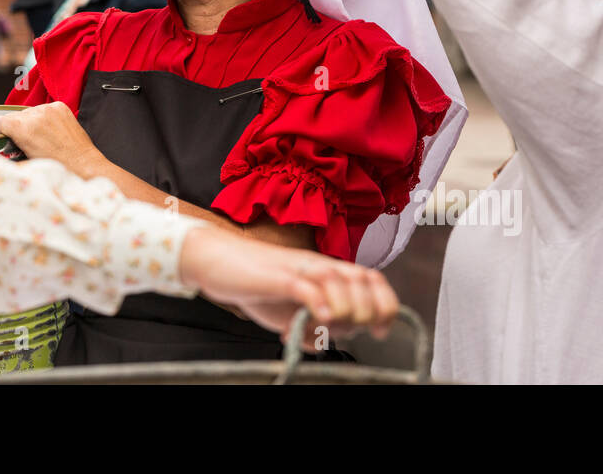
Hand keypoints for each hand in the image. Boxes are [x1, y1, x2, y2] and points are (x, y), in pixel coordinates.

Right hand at [0, 101, 106, 177]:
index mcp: (24, 129)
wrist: (82, 163)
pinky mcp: (60, 107)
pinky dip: (45, 117)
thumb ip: (11, 148)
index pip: (1, 121)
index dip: (3, 132)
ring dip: (32, 122)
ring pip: (29, 111)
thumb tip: (3, 146)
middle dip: (18, 128)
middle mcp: (37, 115)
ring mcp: (50, 109)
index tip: (8, 138)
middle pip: (15, 116)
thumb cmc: (58, 166)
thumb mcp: (27, 160)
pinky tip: (51, 130)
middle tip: (28, 141)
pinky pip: (44, 108)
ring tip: (42, 136)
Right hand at [178, 227, 398, 347]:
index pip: (372, 280)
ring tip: (322, 326)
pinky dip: (320, 304)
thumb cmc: (254, 283)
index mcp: (326, 271)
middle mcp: (319, 266)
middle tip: (341, 330)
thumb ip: (311, 324)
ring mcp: (300, 269)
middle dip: (364, 314)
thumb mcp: (289, 310)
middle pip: (364, 283)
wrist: (216, 260)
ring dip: (343, 311)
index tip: (381, 331)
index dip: (386, 305)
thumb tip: (324, 343)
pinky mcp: (279, 277)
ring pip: (341, 284)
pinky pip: (308, 287)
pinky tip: (318, 317)